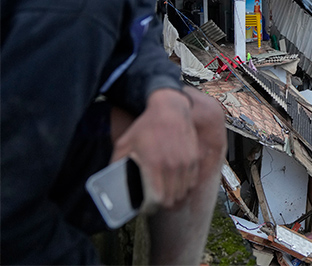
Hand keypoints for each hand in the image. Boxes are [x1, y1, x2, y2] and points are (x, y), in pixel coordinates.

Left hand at [112, 88, 198, 209]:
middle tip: (153, 203)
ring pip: (183, 193)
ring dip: (174, 198)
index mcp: (154, 165)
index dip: (149, 208)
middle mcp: (173, 166)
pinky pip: (192, 183)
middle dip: (161, 205)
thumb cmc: (145, 126)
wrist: (170, 109)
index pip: (156, 199)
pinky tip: (176, 185)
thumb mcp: (124, 143)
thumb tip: (110, 183)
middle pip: (171, 200)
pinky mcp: (195, 159)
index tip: (144, 208)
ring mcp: (186, 163)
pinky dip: (184, 188)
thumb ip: (116, 164)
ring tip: (165, 196)